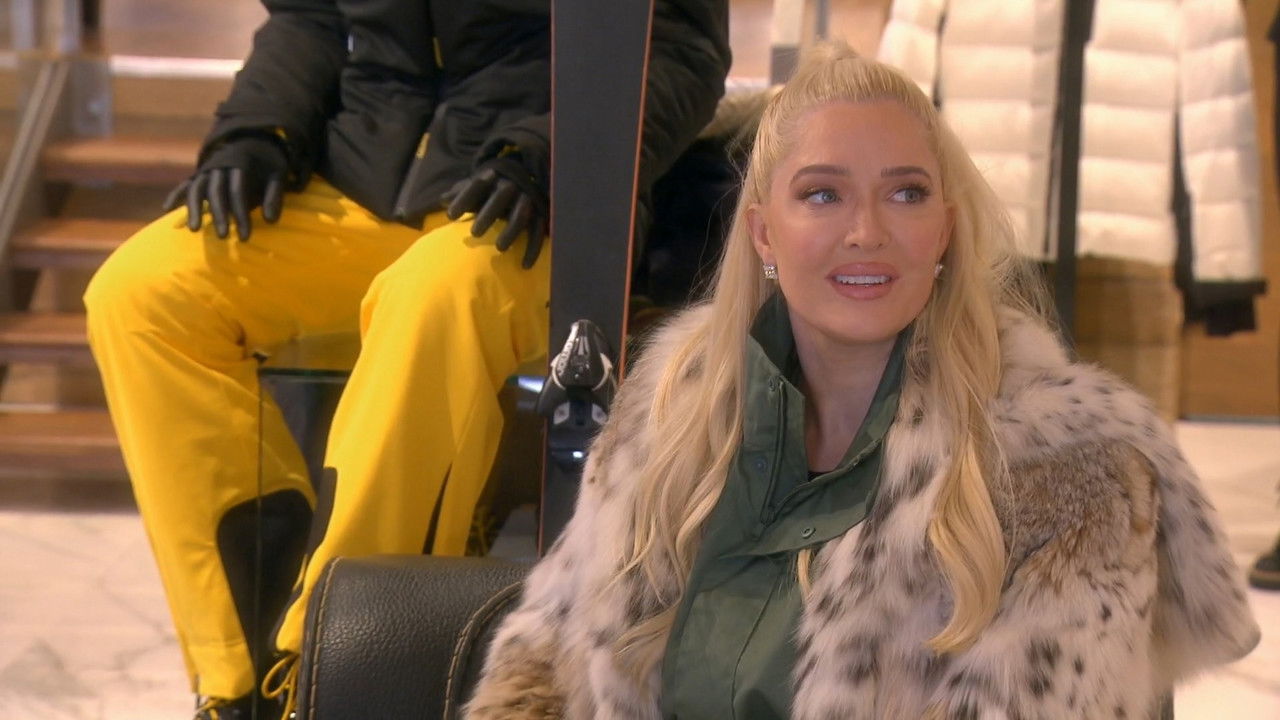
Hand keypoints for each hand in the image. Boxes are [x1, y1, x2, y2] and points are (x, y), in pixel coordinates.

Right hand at [164, 134, 288, 240]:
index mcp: (240, 162)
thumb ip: (274, 195)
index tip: (245, 237)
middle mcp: (219, 164)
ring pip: (197, 188)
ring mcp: (207, 168)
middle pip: (216, 191)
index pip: (238, 191)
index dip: (241, 214)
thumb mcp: (278, 173)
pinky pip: (185, 184)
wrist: (253, 138)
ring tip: (194, 229)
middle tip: (224, 236)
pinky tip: (167, 209)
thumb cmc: (268, 161)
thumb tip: (270, 221)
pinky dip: (176, 194)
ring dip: (194, 208)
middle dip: (219, 215)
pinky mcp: (200, 173)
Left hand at [442, 160, 547, 268]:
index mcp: (493, 178)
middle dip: (488, 214)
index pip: (476, 185)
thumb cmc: (491, 189)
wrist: (523, 181)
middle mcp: (512, 186)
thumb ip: (459, 194)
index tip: (450, 216)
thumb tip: (441, 199)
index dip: (463, 199)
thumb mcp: (476, 188)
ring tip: (499, 248)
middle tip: (474, 233)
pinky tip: (524, 266)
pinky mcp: (540, 215)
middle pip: (501, 197)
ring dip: (511, 231)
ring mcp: (528, 200)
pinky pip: (538, 232)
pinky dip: (532, 249)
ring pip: (521, 215)